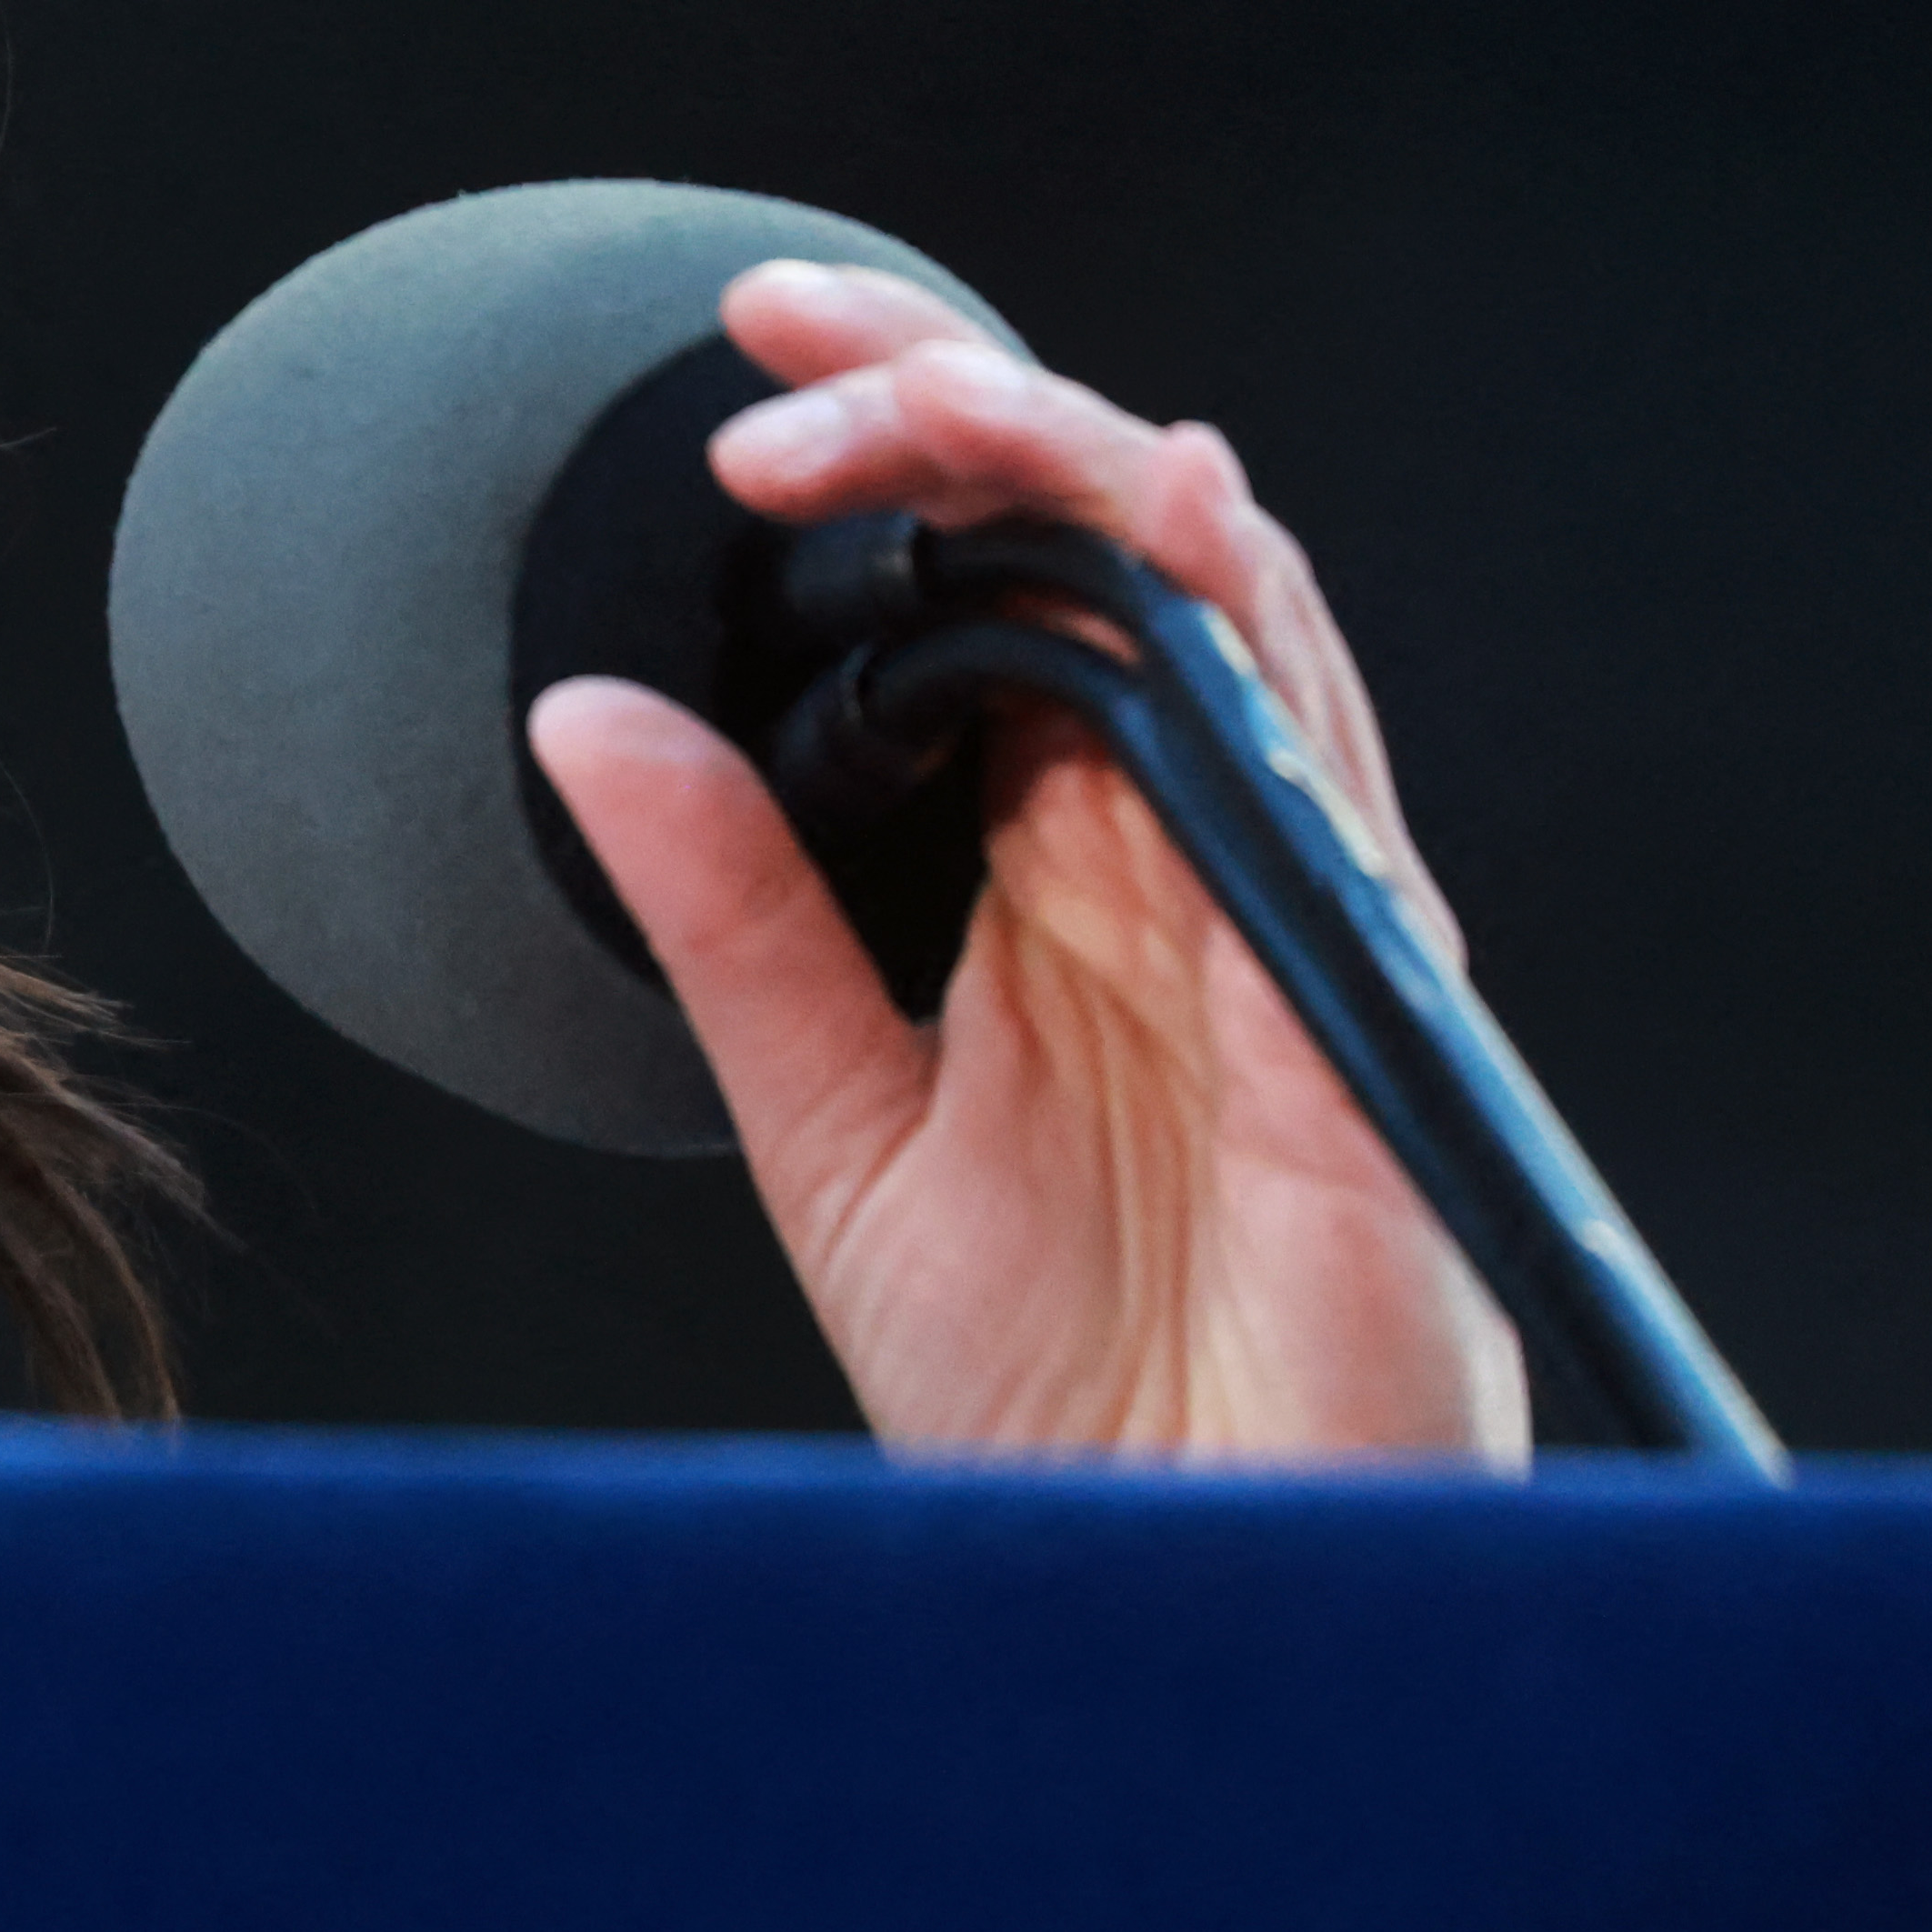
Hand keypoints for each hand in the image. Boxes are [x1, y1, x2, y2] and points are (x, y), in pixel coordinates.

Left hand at [521, 261, 1528, 1465]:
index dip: (896, 452)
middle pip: (1104, 546)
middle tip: (783, 344)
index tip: (739, 373)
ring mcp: (1288, 906)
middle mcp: (1188, 860)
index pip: (995, 588)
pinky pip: (1321, 754)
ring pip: (1221, 595)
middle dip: (956, 406)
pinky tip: (1167, 504)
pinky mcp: (1354, 990)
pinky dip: (1246, 616)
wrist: (1173, 1586)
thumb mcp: (831, 1125)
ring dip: (1066, 463)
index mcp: (1071, 878)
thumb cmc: (1052, 1391)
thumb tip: (577, 725)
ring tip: (915, 388)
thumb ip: (729, 919)